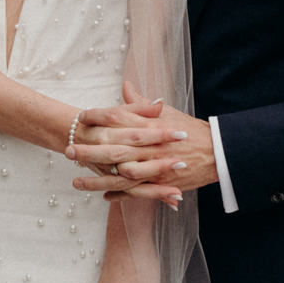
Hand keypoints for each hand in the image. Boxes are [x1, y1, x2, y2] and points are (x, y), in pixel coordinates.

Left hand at [70, 82, 214, 200]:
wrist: (217, 152)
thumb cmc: (190, 130)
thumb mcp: (167, 113)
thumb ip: (141, 103)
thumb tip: (125, 85)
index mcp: (150, 124)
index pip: (120, 116)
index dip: (98, 116)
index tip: (81, 116)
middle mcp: (150, 145)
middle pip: (113, 146)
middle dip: (88, 149)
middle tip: (66, 150)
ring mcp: (155, 166)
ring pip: (120, 174)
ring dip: (97, 178)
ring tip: (76, 181)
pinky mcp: (161, 182)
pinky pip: (136, 191)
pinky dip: (119, 195)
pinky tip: (103, 196)